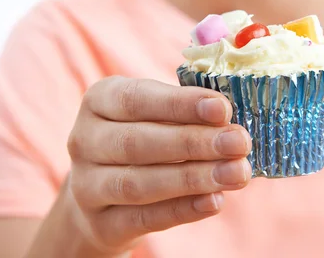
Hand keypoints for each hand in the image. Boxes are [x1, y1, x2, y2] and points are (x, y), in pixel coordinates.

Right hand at [66, 76, 251, 254]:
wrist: (103, 194)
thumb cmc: (143, 137)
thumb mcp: (156, 114)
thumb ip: (187, 113)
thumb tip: (229, 120)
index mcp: (99, 100)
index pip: (136, 99)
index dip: (180, 104)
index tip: (222, 108)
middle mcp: (84, 140)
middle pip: (137, 143)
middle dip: (194, 142)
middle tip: (239, 142)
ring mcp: (87, 185)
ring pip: (138, 183)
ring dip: (193, 178)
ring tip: (236, 173)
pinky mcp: (100, 224)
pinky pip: (144, 218)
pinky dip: (183, 209)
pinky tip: (214, 201)